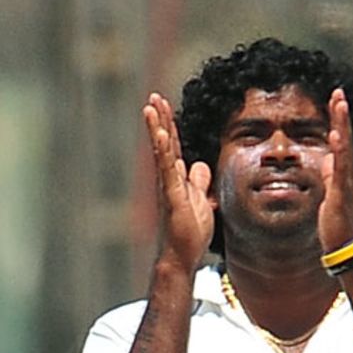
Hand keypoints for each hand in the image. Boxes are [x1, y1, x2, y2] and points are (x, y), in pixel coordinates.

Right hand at [143, 94, 213, 271]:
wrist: (182, 256)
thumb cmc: (189, 232)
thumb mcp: (201, 201)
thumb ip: (198, 182)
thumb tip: (199, 164)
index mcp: (178, 179)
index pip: (174, 147)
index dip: (171, 126)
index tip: (165, 104)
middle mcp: (169, 179)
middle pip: (165, 144)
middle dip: (161, 120)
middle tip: (155, 96)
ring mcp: (168, 187)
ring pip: (162, 152)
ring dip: (157, 129)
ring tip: (151, 107)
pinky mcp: (172, 197)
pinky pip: (167, 170)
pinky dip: (163, 151)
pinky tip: (161, 134)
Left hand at [318, 87, 352, 253]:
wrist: (344, 247)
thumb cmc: (337, 223)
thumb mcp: (330, 192)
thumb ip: (331, 174)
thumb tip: (328, 159)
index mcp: (345, 174)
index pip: (342, 141)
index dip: (338, 120)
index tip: (335, 99)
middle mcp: (349, 175)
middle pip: (346, 138)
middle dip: (342, 115)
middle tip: (338, 92)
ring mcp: (347, 183)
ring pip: (346, 148)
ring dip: (342, 125)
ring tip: (339, 104)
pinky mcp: (341, 193)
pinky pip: (341, 168)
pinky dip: (339, 151)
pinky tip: (336, 135)